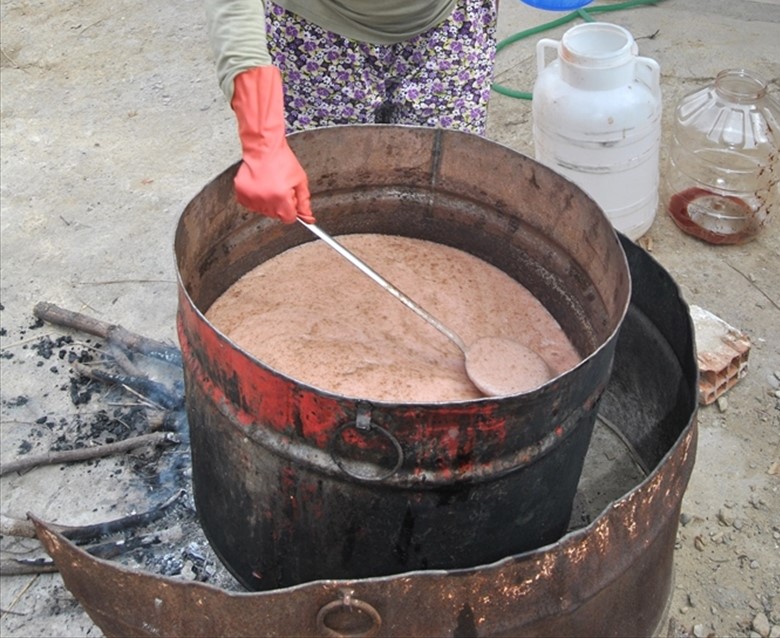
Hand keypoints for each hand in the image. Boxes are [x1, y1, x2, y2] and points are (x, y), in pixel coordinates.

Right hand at [231, 66, 314, 223]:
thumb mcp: (300, 180)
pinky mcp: (242, 193)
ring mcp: (252, 197)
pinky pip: (250, 205)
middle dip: (281, 204)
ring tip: (270, 184)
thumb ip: (304, 201)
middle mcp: (265, 200)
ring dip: (268, 202)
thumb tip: (308, 218)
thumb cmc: (281, 159)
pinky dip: (256, 198)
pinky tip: (261, 186)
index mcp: (281, 198)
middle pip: (276, 215)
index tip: (291, 200)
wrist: (263, 146)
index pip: (289, 218)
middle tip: (280, 187)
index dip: (292, 209)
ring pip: (263, 211)